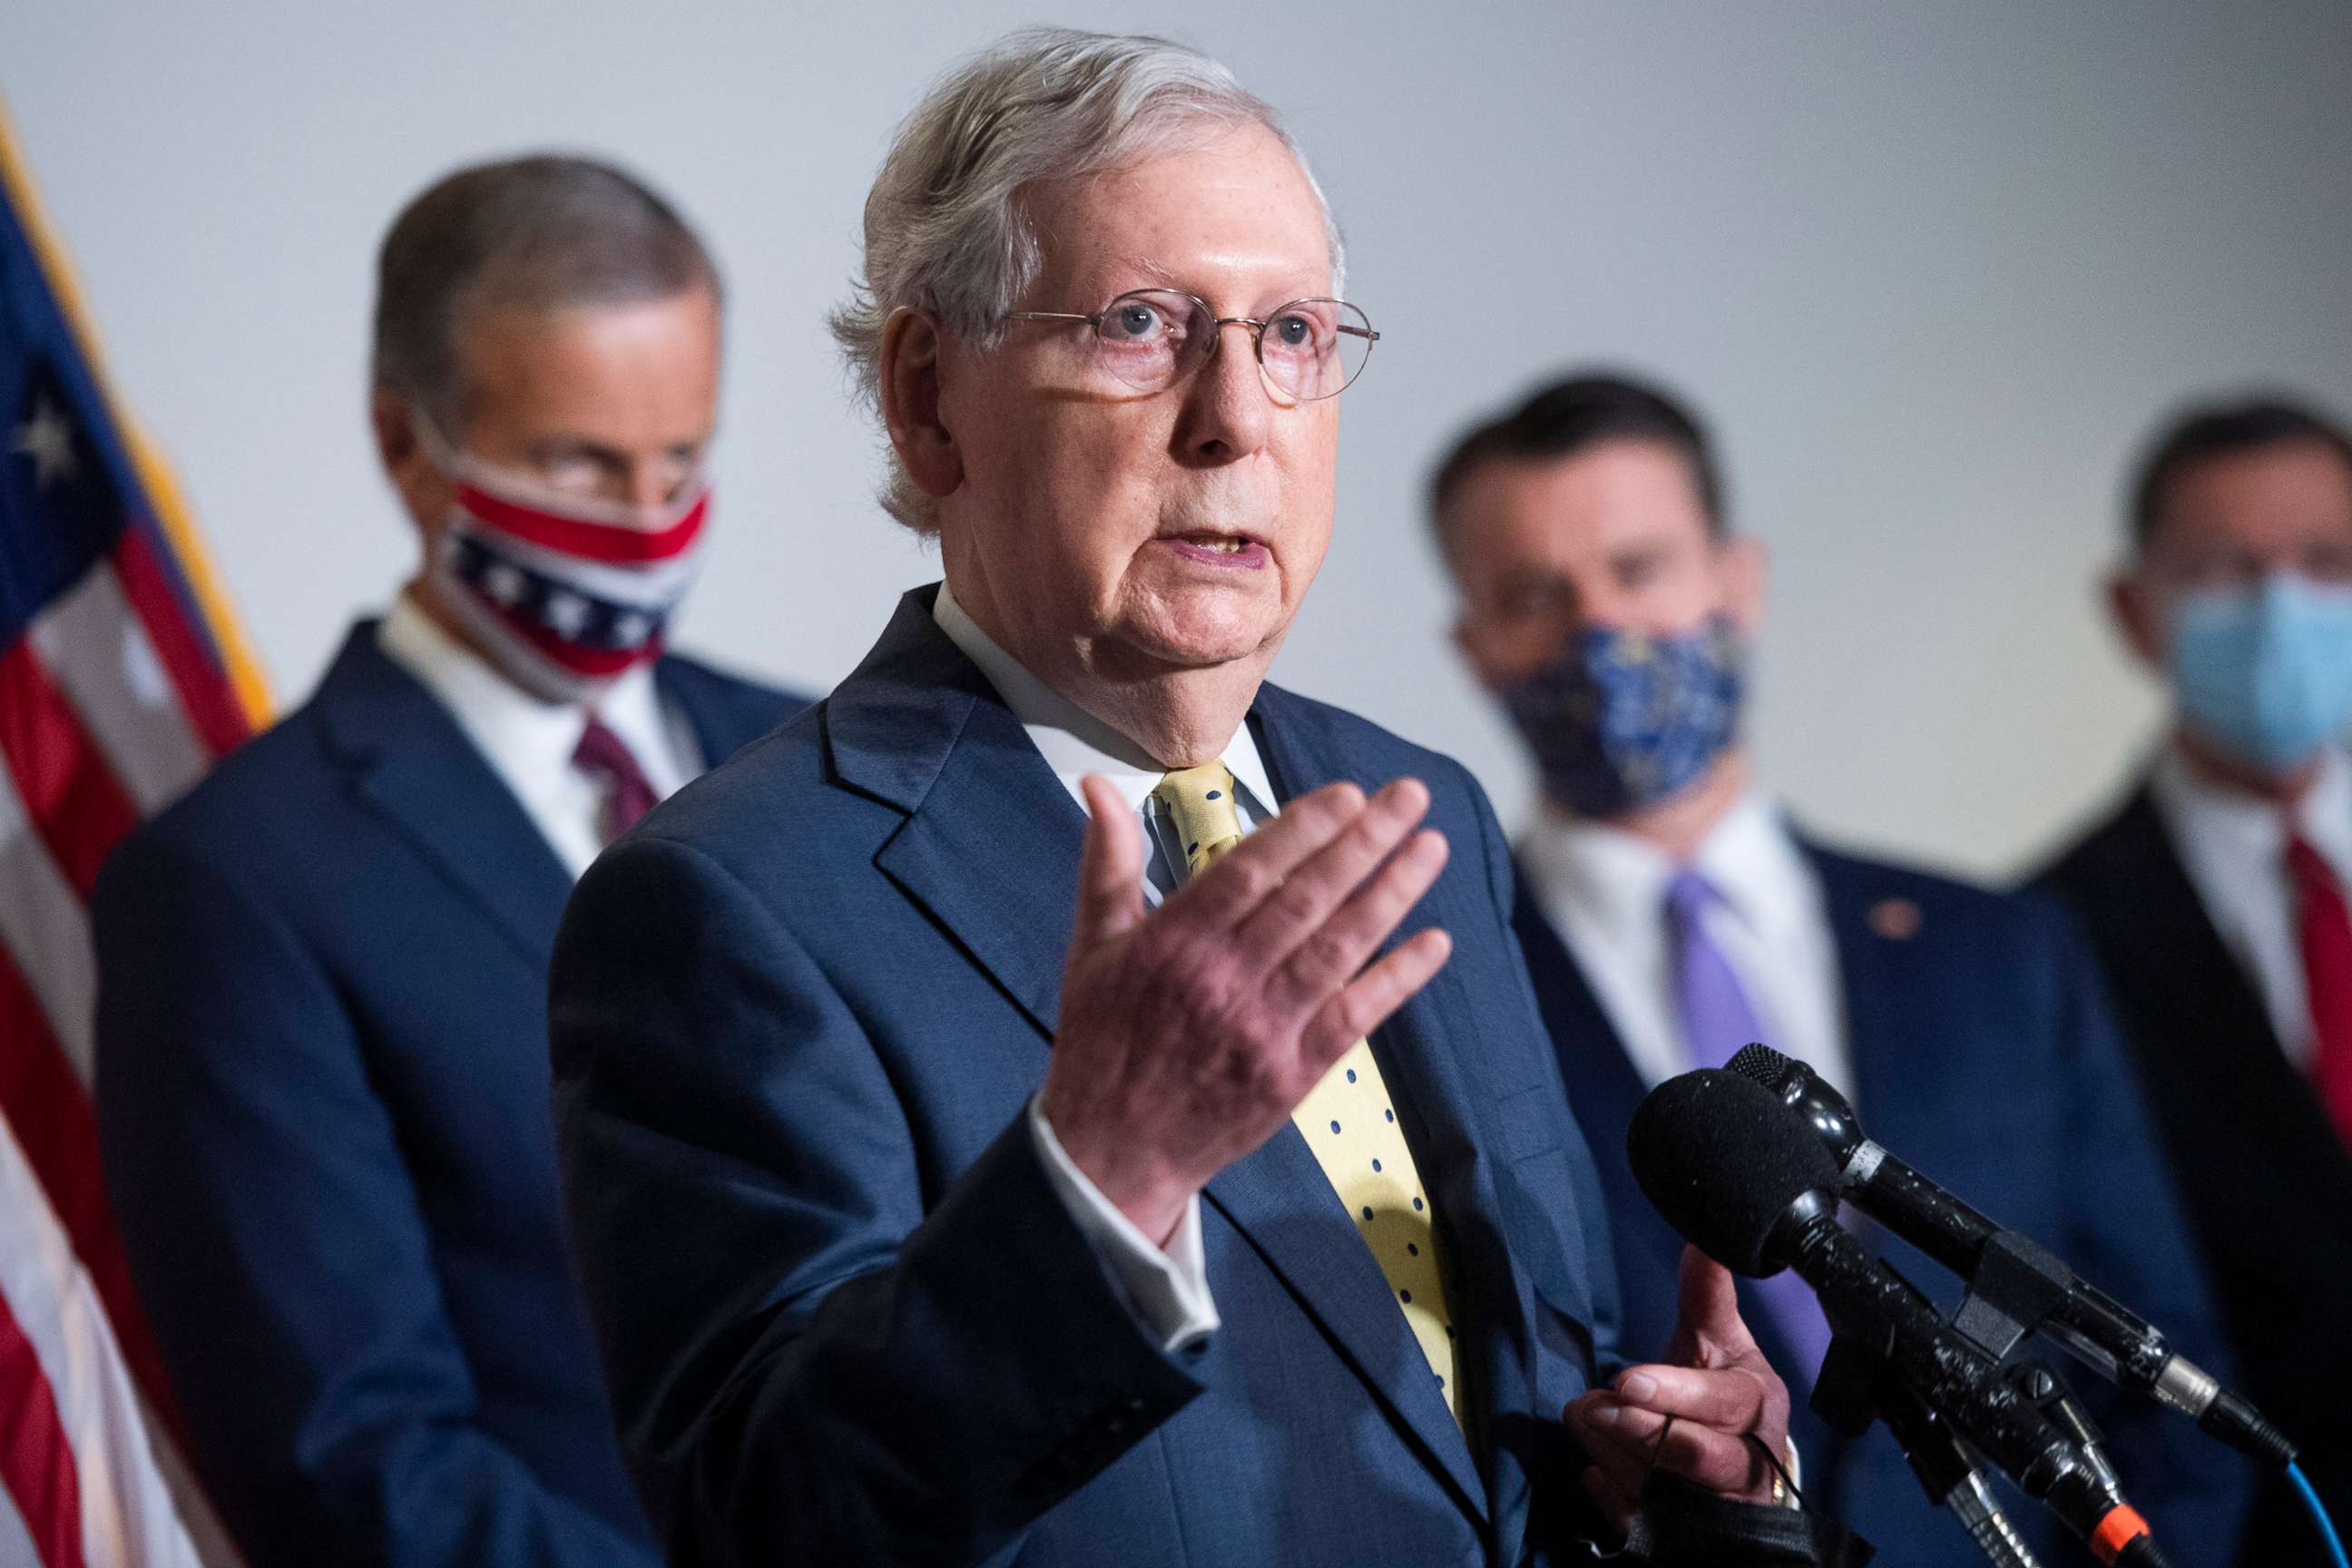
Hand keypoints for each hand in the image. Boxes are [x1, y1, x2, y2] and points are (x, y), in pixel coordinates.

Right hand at [1040, 774, 1453, 1243]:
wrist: (1111, 1153)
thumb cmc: (1103, 1042)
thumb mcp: (1091, 947)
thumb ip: (1107, 864)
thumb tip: (1098, 786)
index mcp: (1174, 943)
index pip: (1250, 871)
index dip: (1303, 829)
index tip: (1348, 794)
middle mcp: (1223, 981)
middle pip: (1306, 899)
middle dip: (1364, 842)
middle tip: (1409, 797)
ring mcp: (1263, 1030)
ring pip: (1338, 949)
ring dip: (1391, 895)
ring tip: (1432, 848)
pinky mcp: (1292, 1075)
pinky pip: (1354, 1018)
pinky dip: (1396, 979)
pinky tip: (1434, 942)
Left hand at [1564, 1245, 1793, 1528]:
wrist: (1743, 1467)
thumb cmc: (1723, 1393)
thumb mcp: (1719, 1340)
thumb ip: (1707, 1295)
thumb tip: (1702, 1237)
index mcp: (1758, 1405)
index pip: (1723, 1403)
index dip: (1676, 1393)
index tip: (1626, 1380)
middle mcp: (1748, 1461)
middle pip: (1698, 1455)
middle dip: (1638, 1431)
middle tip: (1591, 1407)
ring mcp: (1721, 1506)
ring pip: (1666, 1491)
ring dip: (1615, 1457)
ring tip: (1586, 1422)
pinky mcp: (1689, 1534)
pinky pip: (1644, 1524)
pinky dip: (1614, 1499)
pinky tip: (1596, 1474)